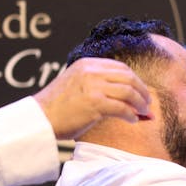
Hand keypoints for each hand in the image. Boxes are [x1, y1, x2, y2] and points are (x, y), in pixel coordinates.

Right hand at [33, 57, 150, 139]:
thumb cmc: (57, 108)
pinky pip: (122, 108)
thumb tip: (125, 97)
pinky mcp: (94, 103)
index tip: (141, 92)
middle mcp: (91, 71)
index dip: (135, 80)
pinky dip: (131, 115)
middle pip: (129, 77)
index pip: (120, 68)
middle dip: (142, 91)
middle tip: (147, 104)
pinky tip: (132, 121)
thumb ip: (97, 85)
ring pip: (129, 92)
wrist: (38, 119)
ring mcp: (93, 86)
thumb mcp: (76, 85)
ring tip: (143, 114)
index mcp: (87, 64)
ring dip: (140, 104)